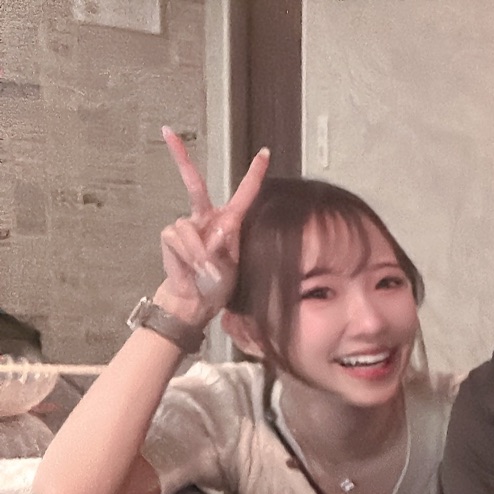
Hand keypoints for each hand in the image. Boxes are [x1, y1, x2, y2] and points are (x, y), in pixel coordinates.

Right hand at [157, 127, 268, 324]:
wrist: (196, 299)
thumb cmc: (218, 284)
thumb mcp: (232, 266)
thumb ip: (223, 247)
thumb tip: (215, 235)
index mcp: (229, 222)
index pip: (244, 193)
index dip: (254, 173)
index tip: (265, 153)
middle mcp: (206, 217)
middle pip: (193, 182)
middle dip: (180, 157)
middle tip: (167, 131)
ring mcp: (186, 225)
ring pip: (189, 230)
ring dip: (200, 253)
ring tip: (207, 270)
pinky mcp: (170, 235)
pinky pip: (179, 239)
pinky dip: (189, 256)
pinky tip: (192, 268)